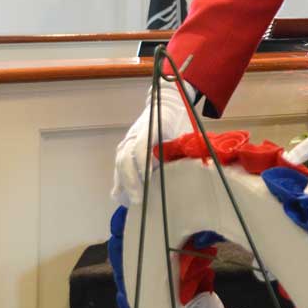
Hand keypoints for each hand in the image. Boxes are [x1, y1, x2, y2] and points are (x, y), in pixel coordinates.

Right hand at [112, 79, 195, 204]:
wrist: (165, 105)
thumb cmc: (177, 120)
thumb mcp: (182, 131)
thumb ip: (180, 148)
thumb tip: (188, 170)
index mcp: (150, 127)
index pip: (140, 145)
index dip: (142, 163)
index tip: (148, 179)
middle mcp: (134, 134)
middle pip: (125, 157)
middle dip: (131, 180)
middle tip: (139, 199)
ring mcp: (127, 141)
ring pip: (119, 162)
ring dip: (124, 183)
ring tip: (131, 202)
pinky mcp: (125, 148)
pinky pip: (118, 166)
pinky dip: (119, 182)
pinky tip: (122, 197)